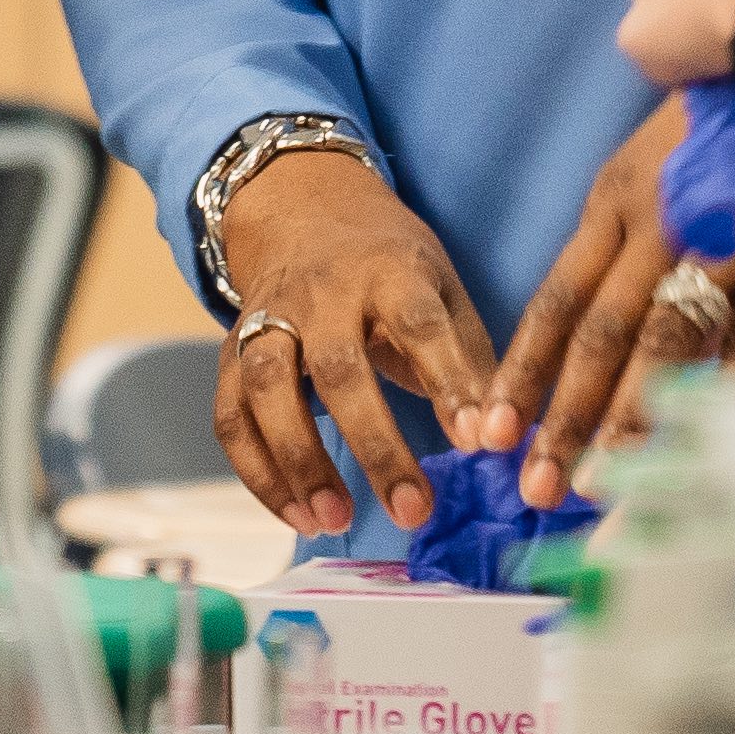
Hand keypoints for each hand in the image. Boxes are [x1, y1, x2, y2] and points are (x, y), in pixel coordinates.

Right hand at [209, 141, 498, 540]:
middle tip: (413, 512)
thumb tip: (504, 437)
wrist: (303, 212)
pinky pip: (231, 417)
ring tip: (335, 522)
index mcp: (388, 269)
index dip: (448, 382)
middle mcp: (320, 292)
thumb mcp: (442, 287)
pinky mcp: (230, 352)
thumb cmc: (390, 268)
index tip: (476, 441)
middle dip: (375, 445)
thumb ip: (469, 357)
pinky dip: (259, 474)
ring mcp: (266, 319)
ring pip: (267, 390)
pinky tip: (299, 516)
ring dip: (299, 463)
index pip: (419, 323)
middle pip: (338, 367)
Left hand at [492, 96, 734, 496]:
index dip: (523, 373)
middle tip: (539, 486)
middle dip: (568, 417)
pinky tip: (702, 446)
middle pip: (605, 334)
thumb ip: (606, 253)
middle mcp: (664, 225)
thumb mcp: (635, 177)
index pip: (557, 303)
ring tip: (606, 481)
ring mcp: (730, 242)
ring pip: (673, 343)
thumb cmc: (705, 139)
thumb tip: (568, 349)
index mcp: (616, 206)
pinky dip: (725, 395)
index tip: (491, 435)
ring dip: (635, 417)